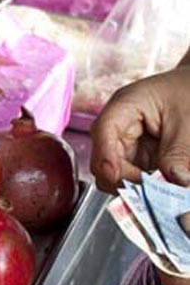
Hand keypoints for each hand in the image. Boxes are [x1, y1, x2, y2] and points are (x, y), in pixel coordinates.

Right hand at [90, 67, 189, 193]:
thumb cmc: (189, 91)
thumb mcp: (188, 122)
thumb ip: (179, 152)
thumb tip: (176, 182)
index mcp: (123, 107)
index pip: (103, 132)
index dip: (107, 159)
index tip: (125, 182)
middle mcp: (117, 127)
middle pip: (103, 160)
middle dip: (124, 179)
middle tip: (155, 193)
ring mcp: (125, 143)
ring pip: (114, 174)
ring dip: (135, 186)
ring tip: (162, 193)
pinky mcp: (137, 156)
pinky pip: (132, 177)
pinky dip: (145, 187)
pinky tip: (162, 189)